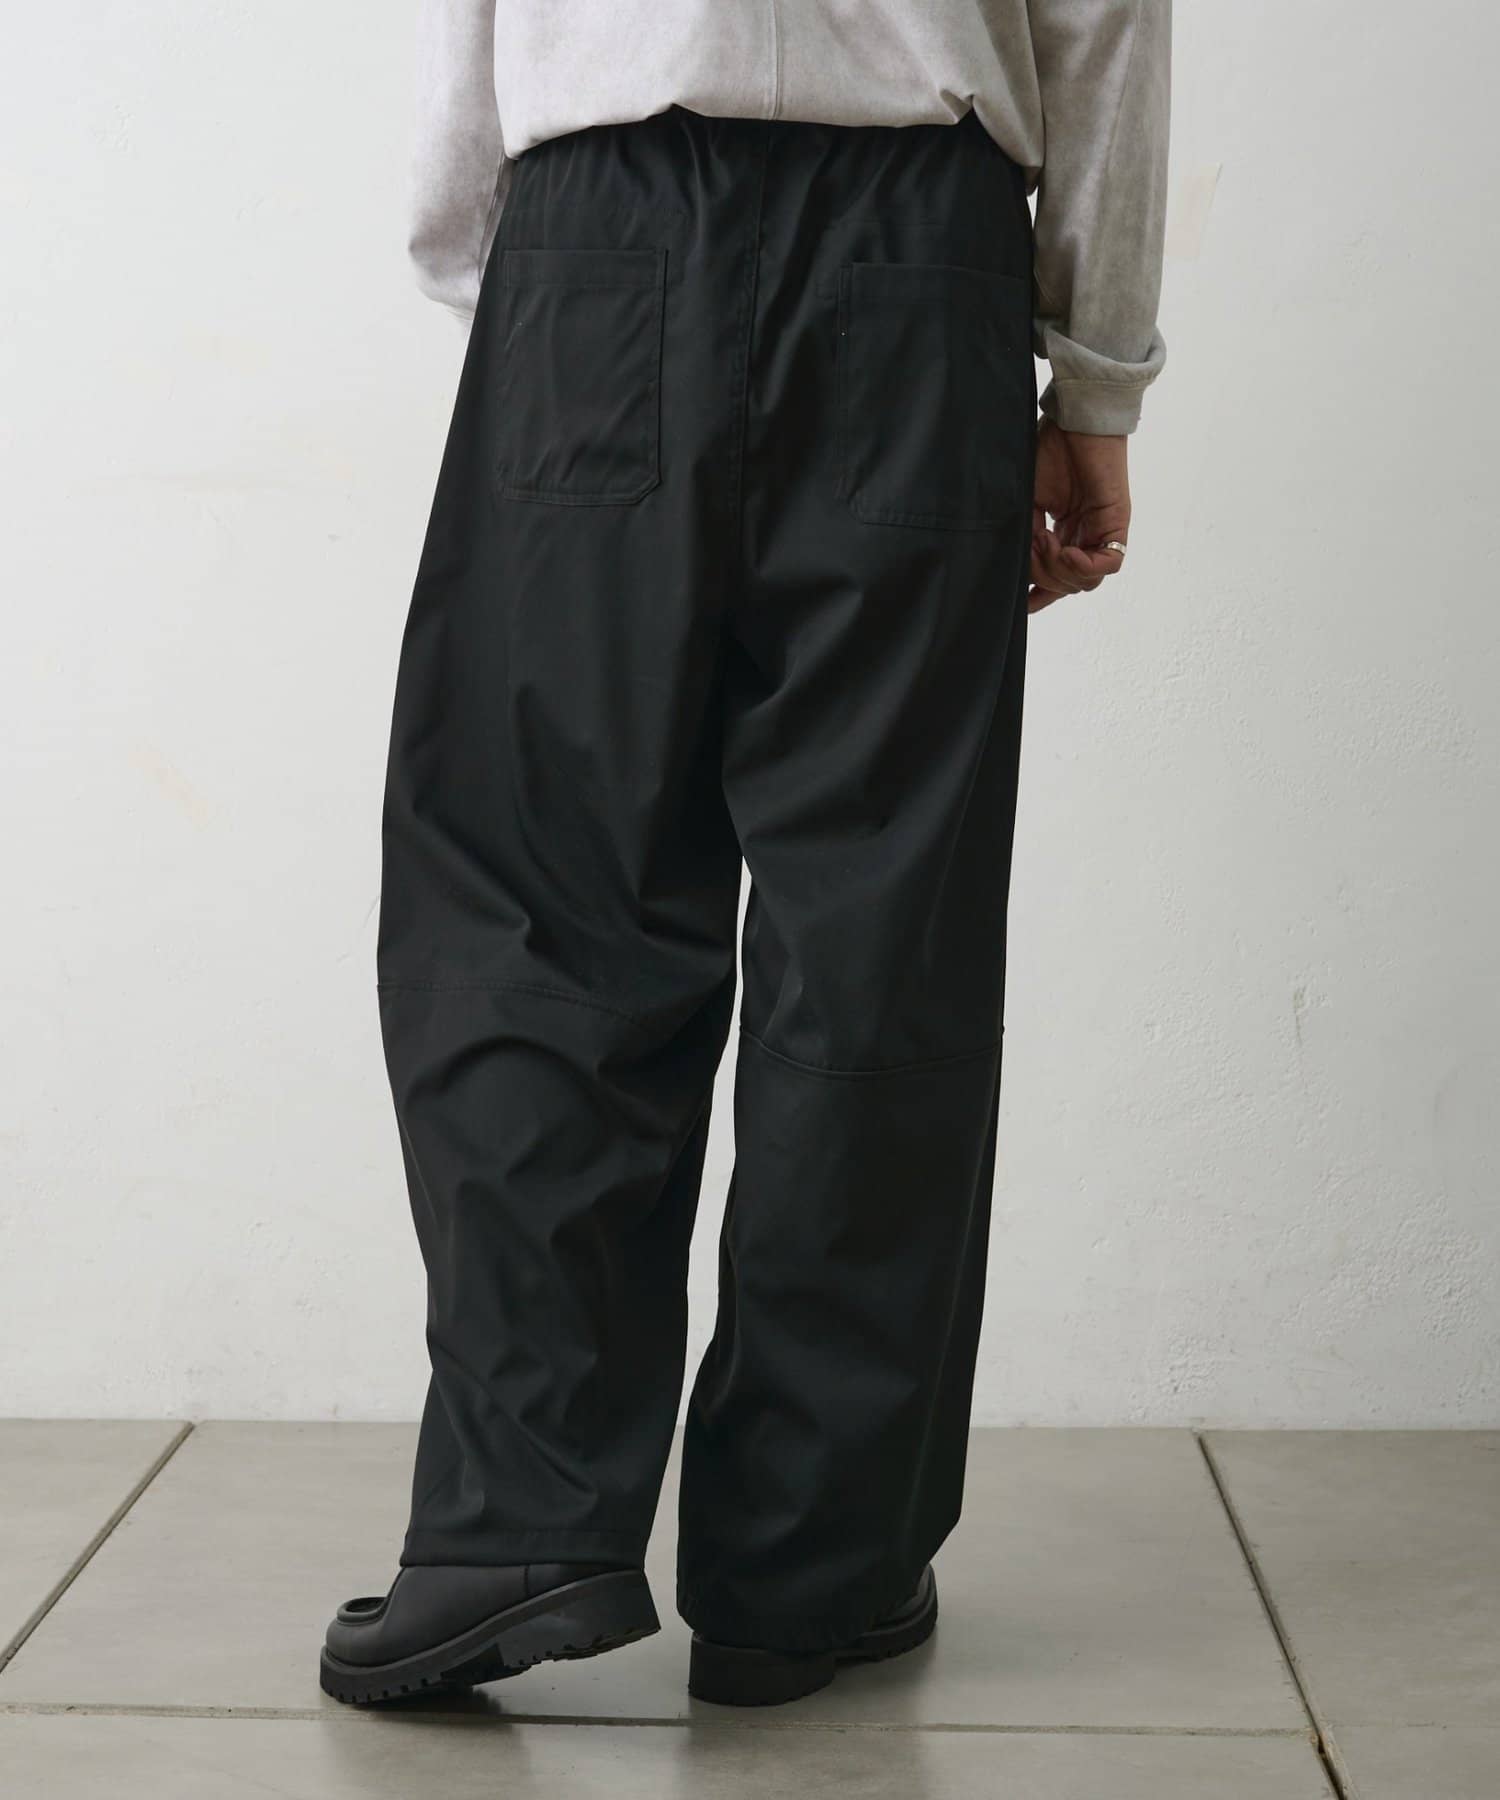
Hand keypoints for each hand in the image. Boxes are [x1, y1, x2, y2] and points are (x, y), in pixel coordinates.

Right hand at [1028, 421, 1131, 613]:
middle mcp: (1083, 537)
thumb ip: (1026, 538)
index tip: (1021, 602)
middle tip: (1031, 548)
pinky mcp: (1116, 524)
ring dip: (1060, 571)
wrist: (1074, 421)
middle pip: (1067, 585)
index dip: (1040, 596)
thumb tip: (1024, 567)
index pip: (1056, 579)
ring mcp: (1101, 533)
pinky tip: (1067, 552)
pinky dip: (1084, 567)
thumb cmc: (1050, 451)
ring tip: (1044, 543)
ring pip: (1086, 581)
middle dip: (1043, 577)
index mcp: (1062, 533)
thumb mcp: (1027, 502)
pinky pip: (1108, 565)